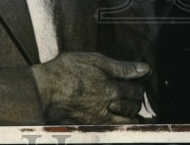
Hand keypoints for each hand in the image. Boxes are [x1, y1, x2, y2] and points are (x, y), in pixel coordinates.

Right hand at [31, 51, 149, 123]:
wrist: (45, 90)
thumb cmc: (67, 71)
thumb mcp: (96, 60)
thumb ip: (123, 67)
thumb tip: (144, 69)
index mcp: (113, 89)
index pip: (138, 90)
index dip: (139, 83)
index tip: (135, 79)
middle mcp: (110, 108)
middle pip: (135, 106)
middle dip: (136, 98)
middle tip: (131, 90)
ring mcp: (100, 120)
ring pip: (128, 121)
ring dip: (130, 112)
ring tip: (125, 103)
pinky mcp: (91, 126)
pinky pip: (114, 129)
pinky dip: (120, 123)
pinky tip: (116, 115)